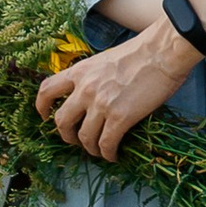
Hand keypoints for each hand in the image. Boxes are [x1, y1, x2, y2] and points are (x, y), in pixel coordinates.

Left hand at [38, 18, 194, 159]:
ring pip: (84, 138)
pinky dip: (108, 154)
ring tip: (100, 150)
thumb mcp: (106, 59)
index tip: (46, 117)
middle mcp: (85, 88)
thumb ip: (94, 77)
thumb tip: (94, 97)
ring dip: (90, 148)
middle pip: (62, 121)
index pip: (47, 89)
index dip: (42, 107)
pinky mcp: (119, 117)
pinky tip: (114, 154)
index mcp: (80, 71)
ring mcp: (100, 104)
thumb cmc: (142, 52)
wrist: (162, 52)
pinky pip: (106, 144)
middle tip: (77, 139)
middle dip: (67, 136)